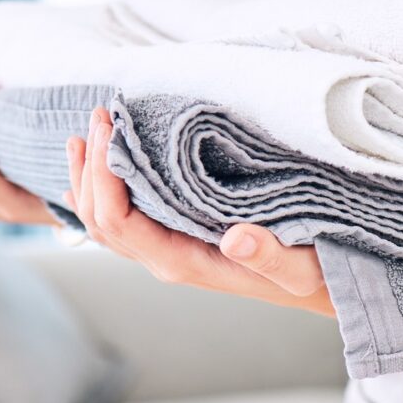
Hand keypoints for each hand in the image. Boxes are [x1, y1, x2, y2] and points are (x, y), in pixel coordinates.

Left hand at [65, 106, 334, 316]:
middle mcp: (165, 260)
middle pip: (101, 220)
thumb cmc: (310, 272)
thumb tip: (238, 237)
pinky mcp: (172, 240)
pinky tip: (96, 166)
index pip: (121, 222)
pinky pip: (121, 221)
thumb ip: (270, 255)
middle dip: (91, 168)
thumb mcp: (301, 267)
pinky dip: (100, 191)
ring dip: (88, 178)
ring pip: (103, 222)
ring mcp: (165, 252)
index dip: (104, 177)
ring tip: (85, 134)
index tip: (110, 130)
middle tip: (100, 115)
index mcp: (184, 262)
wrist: (318, 287)